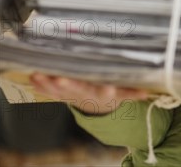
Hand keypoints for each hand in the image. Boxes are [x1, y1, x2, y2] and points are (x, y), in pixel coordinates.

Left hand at [30, 73, 149, 114]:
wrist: (99, 107)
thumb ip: (133, 91)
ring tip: (38, 74)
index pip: (105, 92)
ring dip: (48, 84)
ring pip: (60, 92)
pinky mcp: (63, 96)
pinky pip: (50, 92)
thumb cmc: (112, 91)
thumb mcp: (125, 92)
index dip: (106, 91)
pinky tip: (33, 76)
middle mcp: (87, 95)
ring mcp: (73, 96)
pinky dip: (41, 85)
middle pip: (79, 90)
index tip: (108, 90)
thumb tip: (147, 91)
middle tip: (60, 80)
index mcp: (104, 92)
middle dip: (69, 85)